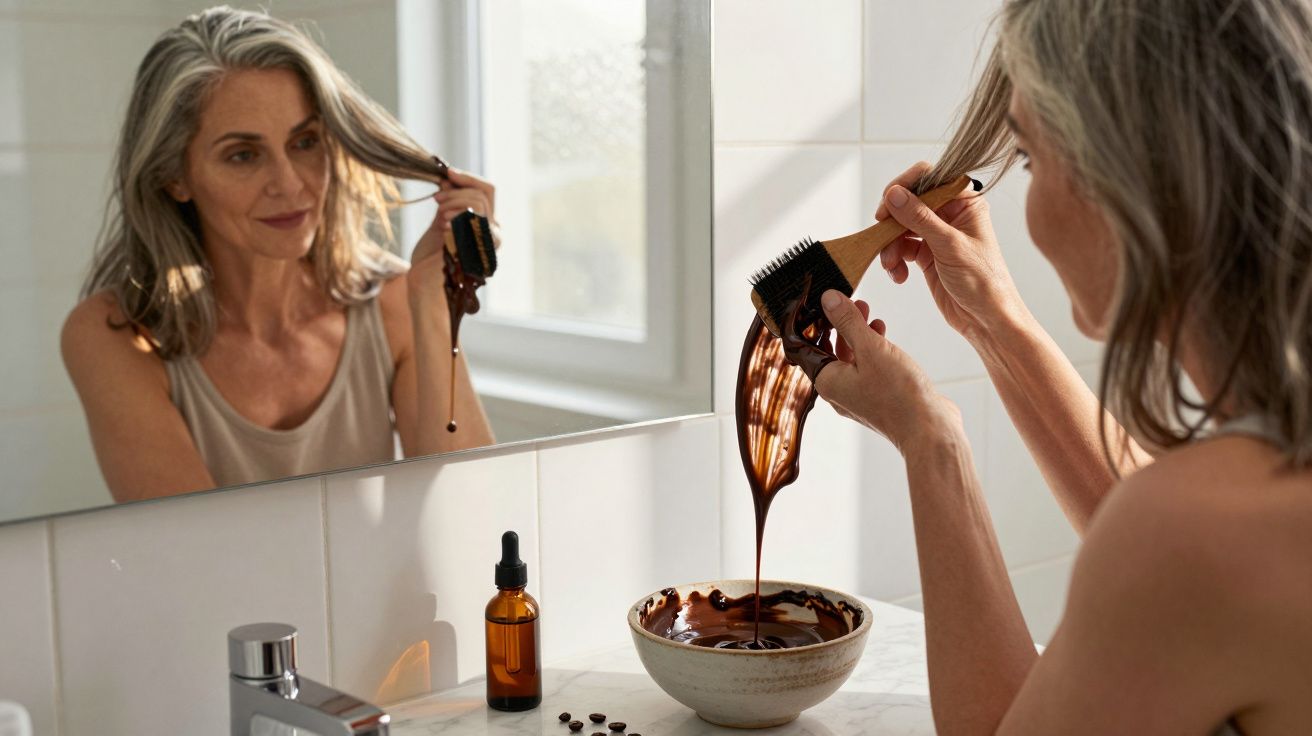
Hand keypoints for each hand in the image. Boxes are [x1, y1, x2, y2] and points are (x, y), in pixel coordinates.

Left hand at [407, 168, 501, 305]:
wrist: (425, 285)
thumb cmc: (430, 258)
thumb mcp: (439, 221)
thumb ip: (449, 201)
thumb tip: (448, 176)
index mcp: (484, 223)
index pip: (486, 190)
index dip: (468, 178)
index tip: (446, 172)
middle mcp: (493, 231)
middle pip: (483, 194)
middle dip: (456, 190)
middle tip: (436, 198)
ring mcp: (490, 241)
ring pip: (479, 204)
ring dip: (454, 203)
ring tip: (439, 217)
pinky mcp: (483, 249)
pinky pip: (475, 221)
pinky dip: (457, 218)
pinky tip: (444, 228)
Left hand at [813, 289, 961, 452]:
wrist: (929, 430)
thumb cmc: (898, 394)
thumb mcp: (871, 348)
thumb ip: (848, 322)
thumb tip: (828, 299)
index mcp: (827, 381)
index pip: (807, 347)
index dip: (812, 323)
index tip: (820, 302)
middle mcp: (839, 391)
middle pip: (830, 350)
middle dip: (839, 323)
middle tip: (850, 302)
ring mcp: (859, 396)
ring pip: (851, 358)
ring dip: (858, 333)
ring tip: (868, 311)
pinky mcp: (878, 397)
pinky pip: (867, 367)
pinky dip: (872, 348)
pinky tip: (882, 333)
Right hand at [875, 162, 1025, 344]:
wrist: (986, 318)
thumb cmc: (983, 281)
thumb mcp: (949, 245)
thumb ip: (920, 218)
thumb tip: (894, 195)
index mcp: (965, 203)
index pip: (930, 178)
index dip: (906, 186)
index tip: (888, 202)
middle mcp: (950, 215)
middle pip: (909, 202)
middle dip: (893, 220)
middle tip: (881, 234)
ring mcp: (936, 235)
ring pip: (901, 227)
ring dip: (890, 245)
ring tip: (892, 265)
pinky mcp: (927, 255)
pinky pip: (901, 248)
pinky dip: (894, 260)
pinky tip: (899, 275)